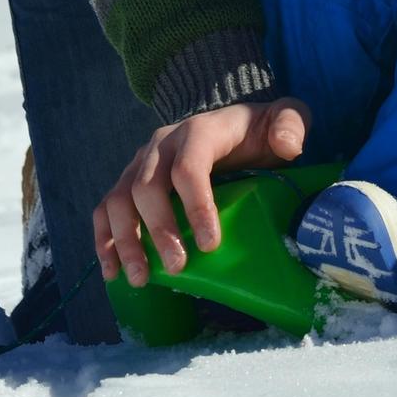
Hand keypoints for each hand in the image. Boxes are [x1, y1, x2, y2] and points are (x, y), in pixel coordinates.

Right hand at [93, 97, 309, 285]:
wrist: (232, 125)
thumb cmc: (259, 131)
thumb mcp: (285, 118)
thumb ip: (291, 124)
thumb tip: (287, 146)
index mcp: (199, 132)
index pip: (189, 167)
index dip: (196, 205)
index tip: (211, 244)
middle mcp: (162, 145)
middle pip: (147, 186)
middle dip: (159, 230)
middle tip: (178, 267)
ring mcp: (141, 164)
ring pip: (119, 200)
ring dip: (126, 241)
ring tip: (142, 278)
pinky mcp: (128, 183)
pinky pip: (106, 210)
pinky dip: (105, 241)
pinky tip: (113, 272)